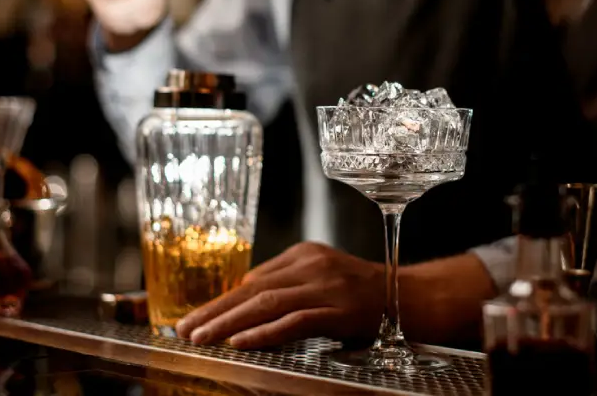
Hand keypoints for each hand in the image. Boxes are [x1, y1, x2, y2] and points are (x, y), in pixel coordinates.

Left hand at [176, 244, 498, 349]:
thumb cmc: (363, 294)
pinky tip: (241, 342)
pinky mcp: (339, 309)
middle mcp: (311, 265)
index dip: (219, 301)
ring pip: (267, 303)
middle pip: (252, 289)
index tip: (193, 318)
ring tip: (202, 338)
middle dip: (214, 311)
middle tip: (185, 331)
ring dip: (229, 322)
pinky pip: (295, 321)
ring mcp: (326, 286)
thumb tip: (243, 299)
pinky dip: (264, 332)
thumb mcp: (321, 279)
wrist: (411, 297)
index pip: (251, 279)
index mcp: (303, 254)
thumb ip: (286, 285)